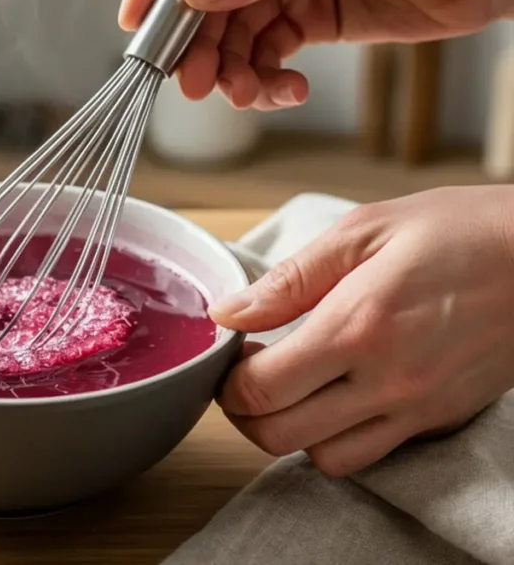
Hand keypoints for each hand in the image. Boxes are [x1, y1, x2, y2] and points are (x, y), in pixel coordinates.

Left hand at [210, 186, 513, 476]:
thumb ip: (290, 279)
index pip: (261, 389)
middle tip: (248, 374)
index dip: (229, 379)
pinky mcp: (442, 420)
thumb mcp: (365, 230)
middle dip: (245, 412)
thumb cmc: (460, 230)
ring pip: (326, 459)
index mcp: (358, 326)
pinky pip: (373, 455)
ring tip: (291, 388)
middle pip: (279, 437)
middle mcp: (387, 381)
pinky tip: (337, 396)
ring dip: (291, 432)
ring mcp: (419, 409)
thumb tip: (229, 312)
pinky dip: (339, 439)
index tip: (234, 351)